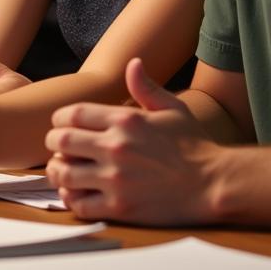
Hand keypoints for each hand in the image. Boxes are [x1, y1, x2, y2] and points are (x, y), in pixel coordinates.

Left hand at [45, 57, 220, 224]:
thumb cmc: (195, 147)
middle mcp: (116, 147)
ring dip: (58, 171)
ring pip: (64, 172)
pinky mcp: (120, 207)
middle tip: (59, 148)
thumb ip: (146, 87)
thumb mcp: (173, 110)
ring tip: (64, 170)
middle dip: (53, 143)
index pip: (71, 114)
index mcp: (125, 120)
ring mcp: (116, 179)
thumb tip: (132, 63)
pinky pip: (78, 203)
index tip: (63, 126)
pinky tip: (77, 193)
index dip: (60, 120)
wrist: (216, 185)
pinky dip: (71, 198)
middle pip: (60, 140)